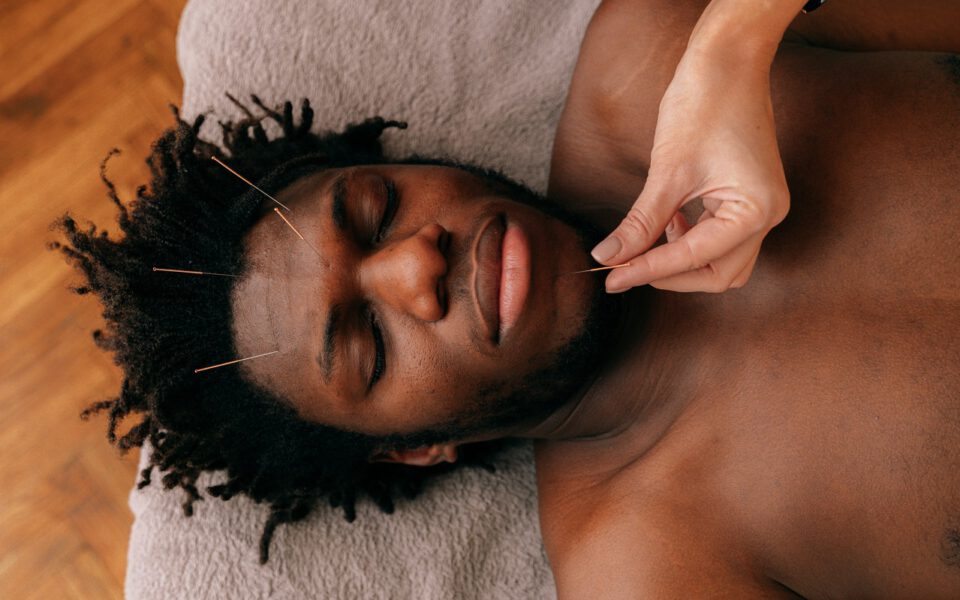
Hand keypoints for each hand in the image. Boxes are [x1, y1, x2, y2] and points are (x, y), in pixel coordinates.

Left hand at [591, 46, 789, 292]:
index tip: (611, 279)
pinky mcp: (749, 199)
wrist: (727, 60)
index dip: (648, 271)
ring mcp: (762, 208)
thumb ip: (640, 223)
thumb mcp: (667, 172)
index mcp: (756, 211)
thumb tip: (608, 256)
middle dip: (670, 275)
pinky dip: (691, 240)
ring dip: (682, 260)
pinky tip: (667, 221)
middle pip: (718, 275)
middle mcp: (768, 216)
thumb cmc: (703, 105)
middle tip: (625, 267)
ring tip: (648, 237)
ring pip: (721, 261)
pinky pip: (721, 238)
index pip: (695, 259)